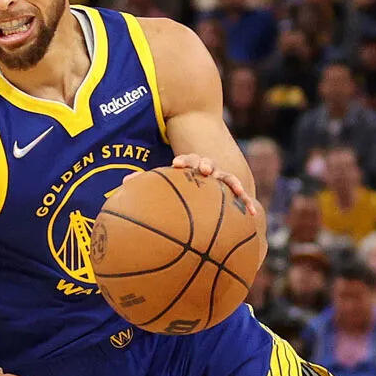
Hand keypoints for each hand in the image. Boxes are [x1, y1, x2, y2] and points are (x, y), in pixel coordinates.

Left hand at [126, 155, 258, 216]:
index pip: (187, 159)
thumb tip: (122, 185)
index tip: (177, 164)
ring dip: (229, 183)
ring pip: (227, 178)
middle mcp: (207, 168)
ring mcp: (221, 178)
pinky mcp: (232, 191)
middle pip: (208, 164)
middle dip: (207, 165)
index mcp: (190, 164)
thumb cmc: (177, 181)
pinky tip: (253, 216)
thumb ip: (145, 182)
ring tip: (233, 190)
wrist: (203, 169)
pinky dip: (247, 204)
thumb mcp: (162, 181)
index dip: (183, 161)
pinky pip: (241, 197)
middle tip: (205, 169)